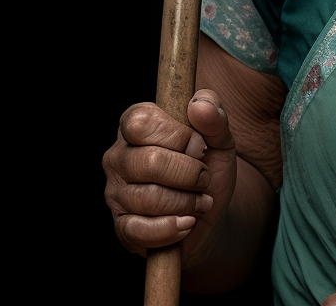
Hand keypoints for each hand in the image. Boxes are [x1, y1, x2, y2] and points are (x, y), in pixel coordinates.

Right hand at [103, 89, 237, 266]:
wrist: (210, 207)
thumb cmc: (209, 163)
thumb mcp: (220, 135)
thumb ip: (214, 113)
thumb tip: (199, 105)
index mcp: (135, 124)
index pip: (142, 122)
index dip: (178, 136)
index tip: (201, 147)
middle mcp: (119, 156)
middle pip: (149, 162)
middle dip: (189, 174)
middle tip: (204, 178)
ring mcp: (115, 193)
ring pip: (148, 198)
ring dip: (186, 202)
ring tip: (200, 201)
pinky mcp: (121, 226)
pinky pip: (139, 230)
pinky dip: (171, 228)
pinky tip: (187, 222)